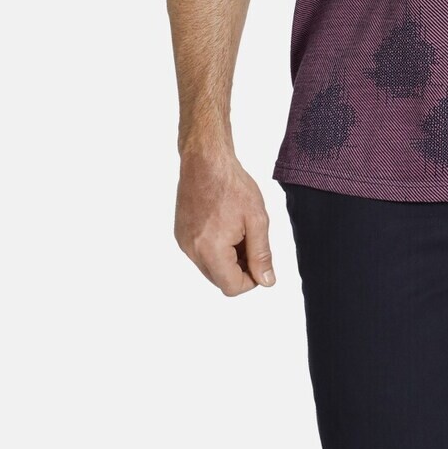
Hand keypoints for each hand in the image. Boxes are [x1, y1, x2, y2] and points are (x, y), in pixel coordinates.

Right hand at [175, 147, 275, 295]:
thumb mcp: (256, 219)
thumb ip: (261, 254)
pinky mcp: (180, 234)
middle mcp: (192, 251)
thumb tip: (266, 281)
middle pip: (219, 279)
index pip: (232, 287)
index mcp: (211, 249)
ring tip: (238, 229)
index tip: (259, 259)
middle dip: (239, 268)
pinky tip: (224, 224)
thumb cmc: (232, 185)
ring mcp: (184, 243)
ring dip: (227, 258)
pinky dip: (214, 248)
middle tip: (250, 239)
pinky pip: (200, 253)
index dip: (251, 279)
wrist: (206, 161)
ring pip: (210, 267)